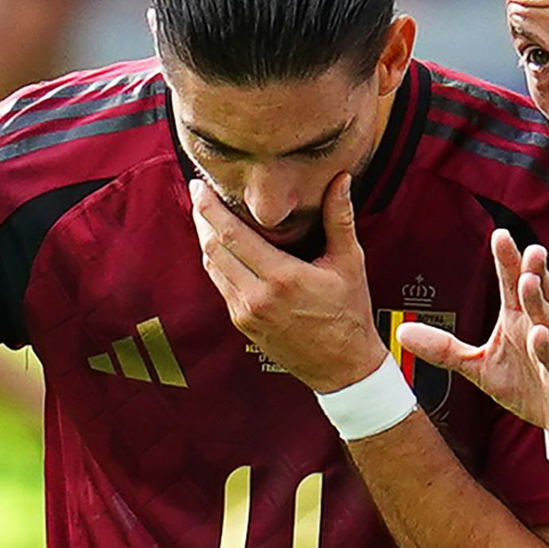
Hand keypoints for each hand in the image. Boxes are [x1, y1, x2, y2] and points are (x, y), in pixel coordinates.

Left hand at [191, 175, 387, 392]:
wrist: (343, 367)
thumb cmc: (349, 315)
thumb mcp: (349, 263)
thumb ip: (340, 218)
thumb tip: (341, 180)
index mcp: (282, 278)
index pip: (231, 235)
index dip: (210, 207)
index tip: (200, 186)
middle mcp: (257, 297)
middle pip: (212, 248)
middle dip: (202, 217)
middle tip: (199, 193)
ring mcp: (246, 313)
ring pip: (211, 267)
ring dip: (206, 239)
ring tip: (207, 216)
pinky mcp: (242, 324)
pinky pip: (221, 285)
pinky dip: (217, 263)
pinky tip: (223, 249)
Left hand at [396, 230, 548, 454]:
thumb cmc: (530, 387)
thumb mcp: (481, 367)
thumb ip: (445, 349)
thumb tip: (403, 332)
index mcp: (520, 321)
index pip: (514, 285)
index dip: (508, 261)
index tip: (500, 235)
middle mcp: (541, 330)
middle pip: (537, 295)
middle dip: (532, 271)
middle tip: (527, 248)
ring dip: (540, 302)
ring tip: (528, 282)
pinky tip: (539, 336)